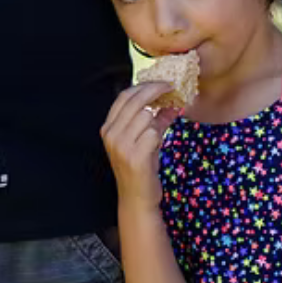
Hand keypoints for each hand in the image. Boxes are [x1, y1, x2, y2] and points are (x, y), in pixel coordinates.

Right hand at [101, 82, 181, 210]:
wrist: (137, 199)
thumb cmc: (141, 169)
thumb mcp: (144, 141)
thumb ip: (155, 121)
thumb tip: (173, 104)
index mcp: (108, 128)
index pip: (124, 97)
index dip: (144, 86)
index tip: (162, 82)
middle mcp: (111, 135)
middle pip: (135, 100)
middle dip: (155, 90)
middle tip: (172, 86)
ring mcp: (121, 146)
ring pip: (146, 116)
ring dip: (158, 120)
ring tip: (162, 126)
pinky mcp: (135, 157)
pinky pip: (153, 133)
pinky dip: (159, 135)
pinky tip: (159, 143)